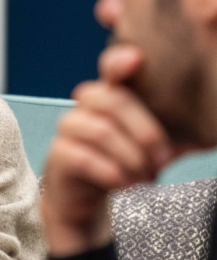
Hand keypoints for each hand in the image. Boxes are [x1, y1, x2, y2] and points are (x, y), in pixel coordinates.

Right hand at [42, 44, 174, 256]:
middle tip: (163, 160)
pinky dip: (112, 173)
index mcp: (110, 94)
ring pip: (102, 131)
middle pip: (114, 101)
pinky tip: (124, 184)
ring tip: (145, 177)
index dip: (119, 61)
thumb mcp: (151, 146)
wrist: (84, 200)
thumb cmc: (121, 165)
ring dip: (131, 158)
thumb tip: (207, 127)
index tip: (136, 60)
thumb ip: (172, 131)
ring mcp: (68, 128)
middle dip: (146, 133)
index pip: (111, 68)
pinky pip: (85, 158)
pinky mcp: (57, 154)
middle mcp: (85, 104)